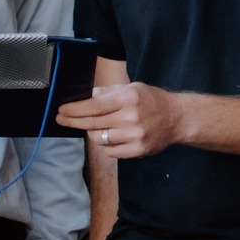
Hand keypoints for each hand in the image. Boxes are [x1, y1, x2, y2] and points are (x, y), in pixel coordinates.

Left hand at [57, 82, 179, 158]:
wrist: (177, 118)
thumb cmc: (151, 100)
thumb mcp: (131, 88)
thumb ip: (108, 92)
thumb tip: (86, 96)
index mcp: (128, 98)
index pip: (94, 106)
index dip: (75, 109)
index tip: (62, 110)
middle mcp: (131, 117)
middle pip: (92, 123)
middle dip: (73, 121)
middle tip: (62, 119)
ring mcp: (134, 136)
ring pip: (99, 138)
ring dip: (93, 132)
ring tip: (97, 126)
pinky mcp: (138, 150)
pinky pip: (110, 151)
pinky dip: (106, 145)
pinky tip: (111, 137)